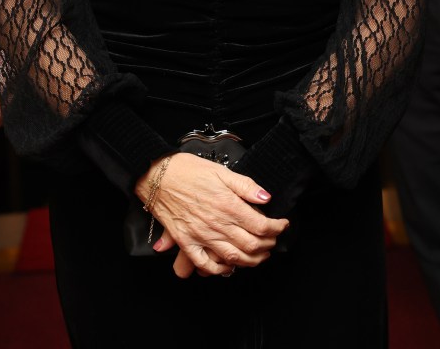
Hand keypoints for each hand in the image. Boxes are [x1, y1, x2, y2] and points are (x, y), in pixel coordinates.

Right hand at [135, 153, 288, 278]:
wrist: (158, 175)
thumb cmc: (187, 170)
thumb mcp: (221, 170)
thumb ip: (245, 186)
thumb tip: (266, 198)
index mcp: (228, 204)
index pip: (261, 225)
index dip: (276, 228)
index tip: (282, 225)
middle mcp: (217, 223)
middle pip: (251, 245)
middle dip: (268, 246)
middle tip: (273, 241)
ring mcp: (201, 235)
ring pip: (233, 257)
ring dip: (250, 261)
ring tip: (259, 256)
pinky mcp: (187, 242)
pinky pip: (205, 264)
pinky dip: (219, 269)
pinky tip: (228, 265)